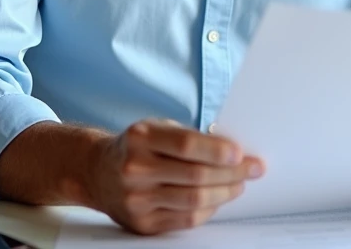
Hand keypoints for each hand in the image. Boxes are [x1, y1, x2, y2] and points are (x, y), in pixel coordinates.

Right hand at [90, 118, 264, 234]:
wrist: (97, 171)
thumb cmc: (137, 146)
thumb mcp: (157, 128)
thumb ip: (189, 138)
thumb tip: (233, 153)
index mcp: (140, 138)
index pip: (186, 146)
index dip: (217, 151)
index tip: (241, 153)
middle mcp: (135, 169)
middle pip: (195, 176)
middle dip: (232, 173)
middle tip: (253, 169)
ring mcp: (136, 199)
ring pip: (193, 201)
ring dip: (224, 193)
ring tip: (239, 184)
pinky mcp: (141, 223)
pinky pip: (185, 219)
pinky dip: (208, 210)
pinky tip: (218, 199)